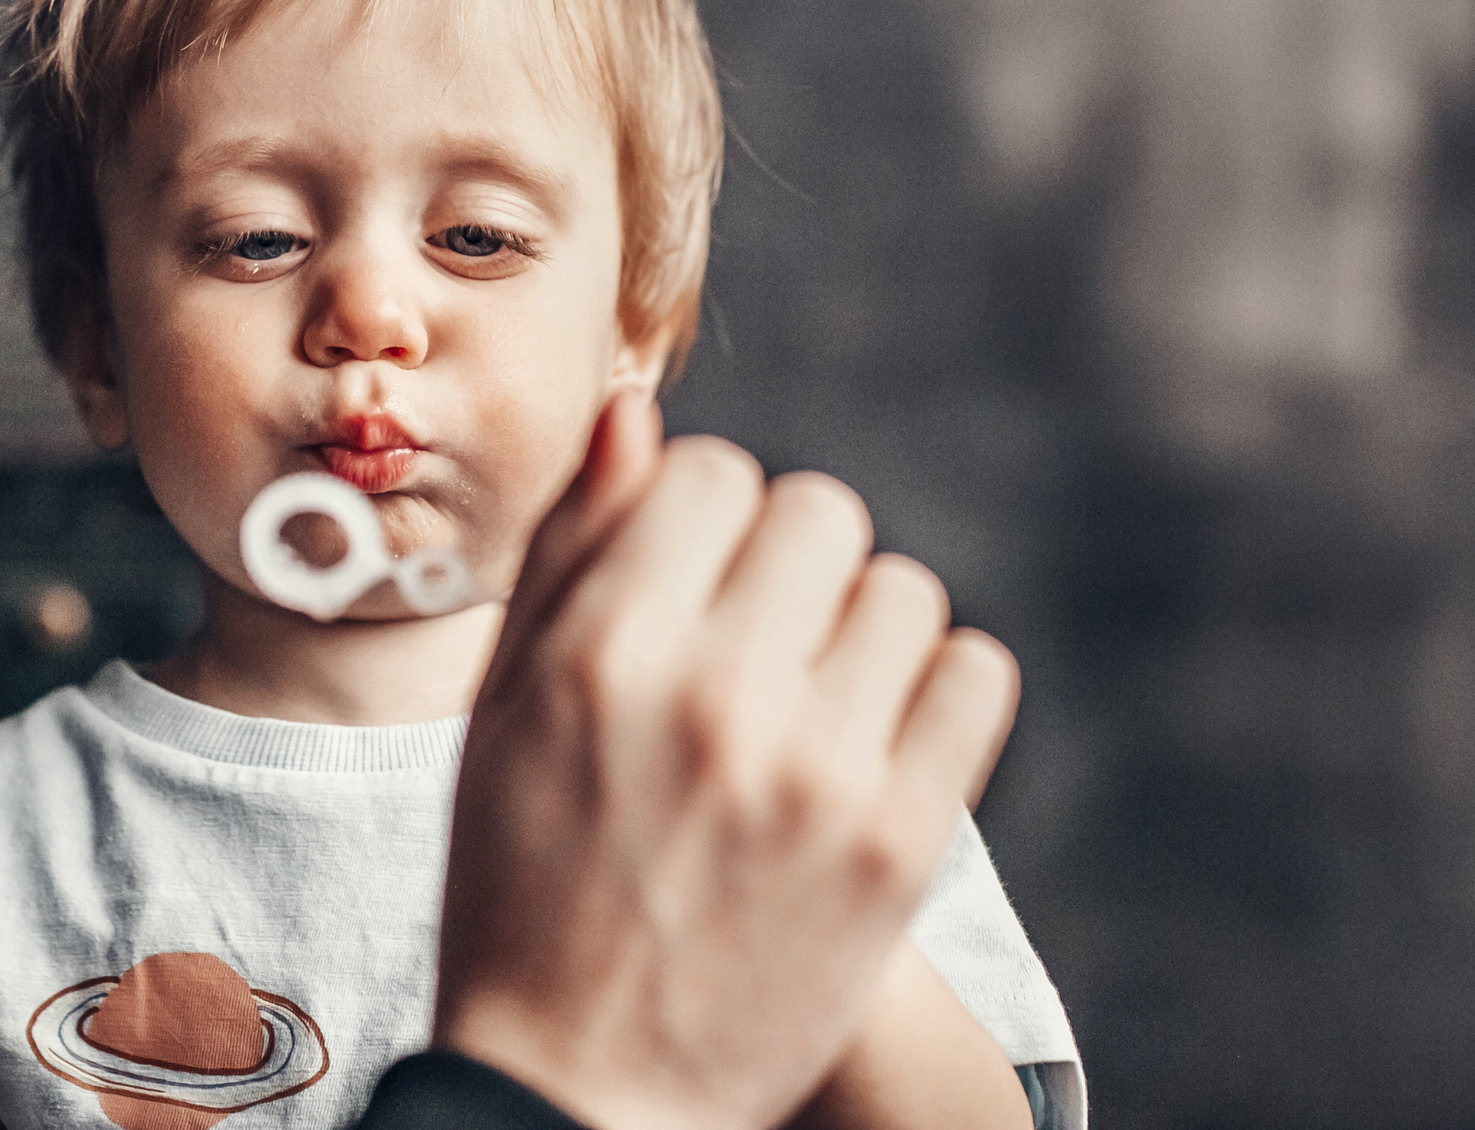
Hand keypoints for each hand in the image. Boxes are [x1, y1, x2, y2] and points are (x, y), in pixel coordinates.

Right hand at [433, 393, 1019, 1129]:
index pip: (714, 471)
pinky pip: (974, 677)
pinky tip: (876, 734)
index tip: (691, 577)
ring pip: (904, 589)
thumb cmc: (518, 885)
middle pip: (819, 511)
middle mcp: (713, 693)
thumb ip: (569, 552)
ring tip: (813, 696)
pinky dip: (935, 688)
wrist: (581, 1088)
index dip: (703, 516)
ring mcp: (817, 771)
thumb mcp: (500, 712)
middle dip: (786, 559)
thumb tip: (637, 412)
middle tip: (756, 639)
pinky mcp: (901, 844)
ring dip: (861, 624)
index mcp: (600, 651)